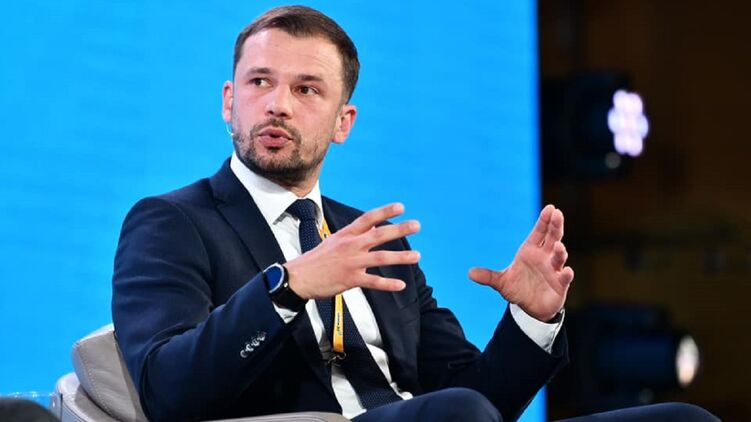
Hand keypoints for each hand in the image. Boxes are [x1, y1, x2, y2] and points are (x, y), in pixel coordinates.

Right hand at [285, 203, 420, 299]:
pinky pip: (373, 282)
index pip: (367, 218)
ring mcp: (351, 263)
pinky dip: (388, 284)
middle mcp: (350, 246)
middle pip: (378, 235)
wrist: (298, 278)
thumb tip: (375, 225)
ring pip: (380, 258)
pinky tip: (401, 285)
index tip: (401, 207)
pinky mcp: (350, 279)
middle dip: (398, 230)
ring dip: (400, 257)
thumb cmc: (317, 259)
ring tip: (417, 256)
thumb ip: (355, 234)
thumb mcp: (334, 241)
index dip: (384, 212)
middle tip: (416, 225)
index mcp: (346, 235)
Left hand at [468, 205, 573, 321]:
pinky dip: (566, 274)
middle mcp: (544, 257)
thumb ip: (488, 277)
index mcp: (530, 251)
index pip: (539, 232)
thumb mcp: (501, 282)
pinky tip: (566, 270)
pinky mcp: (560, 285)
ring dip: (560, 251)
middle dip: (555, 226)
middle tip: (558, 214)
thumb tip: (469, 273)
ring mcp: (553, 270)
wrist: (530, 308)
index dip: (544, 221)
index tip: (550, 208)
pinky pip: (564, 278)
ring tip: (559, 246)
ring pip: (559, 257)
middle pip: (552, 238)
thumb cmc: (518, 289)